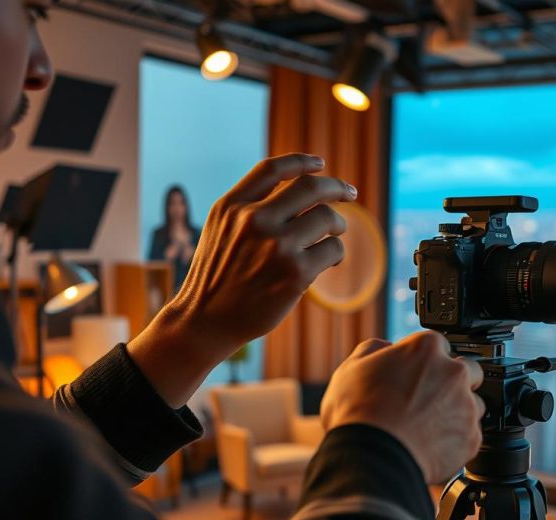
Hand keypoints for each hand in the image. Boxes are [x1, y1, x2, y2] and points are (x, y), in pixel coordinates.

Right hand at [128, 153, 355, 407]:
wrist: (205, 320)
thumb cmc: (217, 275)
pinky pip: (333, 249)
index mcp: (232, 206)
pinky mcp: (296, 273)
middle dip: (337, 187)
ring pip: (327, 218)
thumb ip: (248, 206)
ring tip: (336, 233)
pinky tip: (332, 259)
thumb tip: (297, 187)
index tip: (320, 164)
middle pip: (311, 187)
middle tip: (350, 193)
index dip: (302, 162)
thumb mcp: (219, 229)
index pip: (273, 170)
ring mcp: (277, 246)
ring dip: (339, 224)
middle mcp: (255, 220)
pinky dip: (337, 252)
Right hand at [321, 331, 486, 483]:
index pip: (438, 344)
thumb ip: (374, 349)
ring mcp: (466, 406)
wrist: (371, 460)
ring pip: (472, 404)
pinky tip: (433, 446)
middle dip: (453, 382)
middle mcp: (454, 373)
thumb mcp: (352, 368)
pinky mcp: (472, 438)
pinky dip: (456, 441)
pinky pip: (470, 435)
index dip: (425, 361)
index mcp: (426, 349)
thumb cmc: (359, 415)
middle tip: (429, 400)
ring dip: (457, 412)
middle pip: (467, 370)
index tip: (417, 374)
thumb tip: (385, 348)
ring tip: (429, 427)